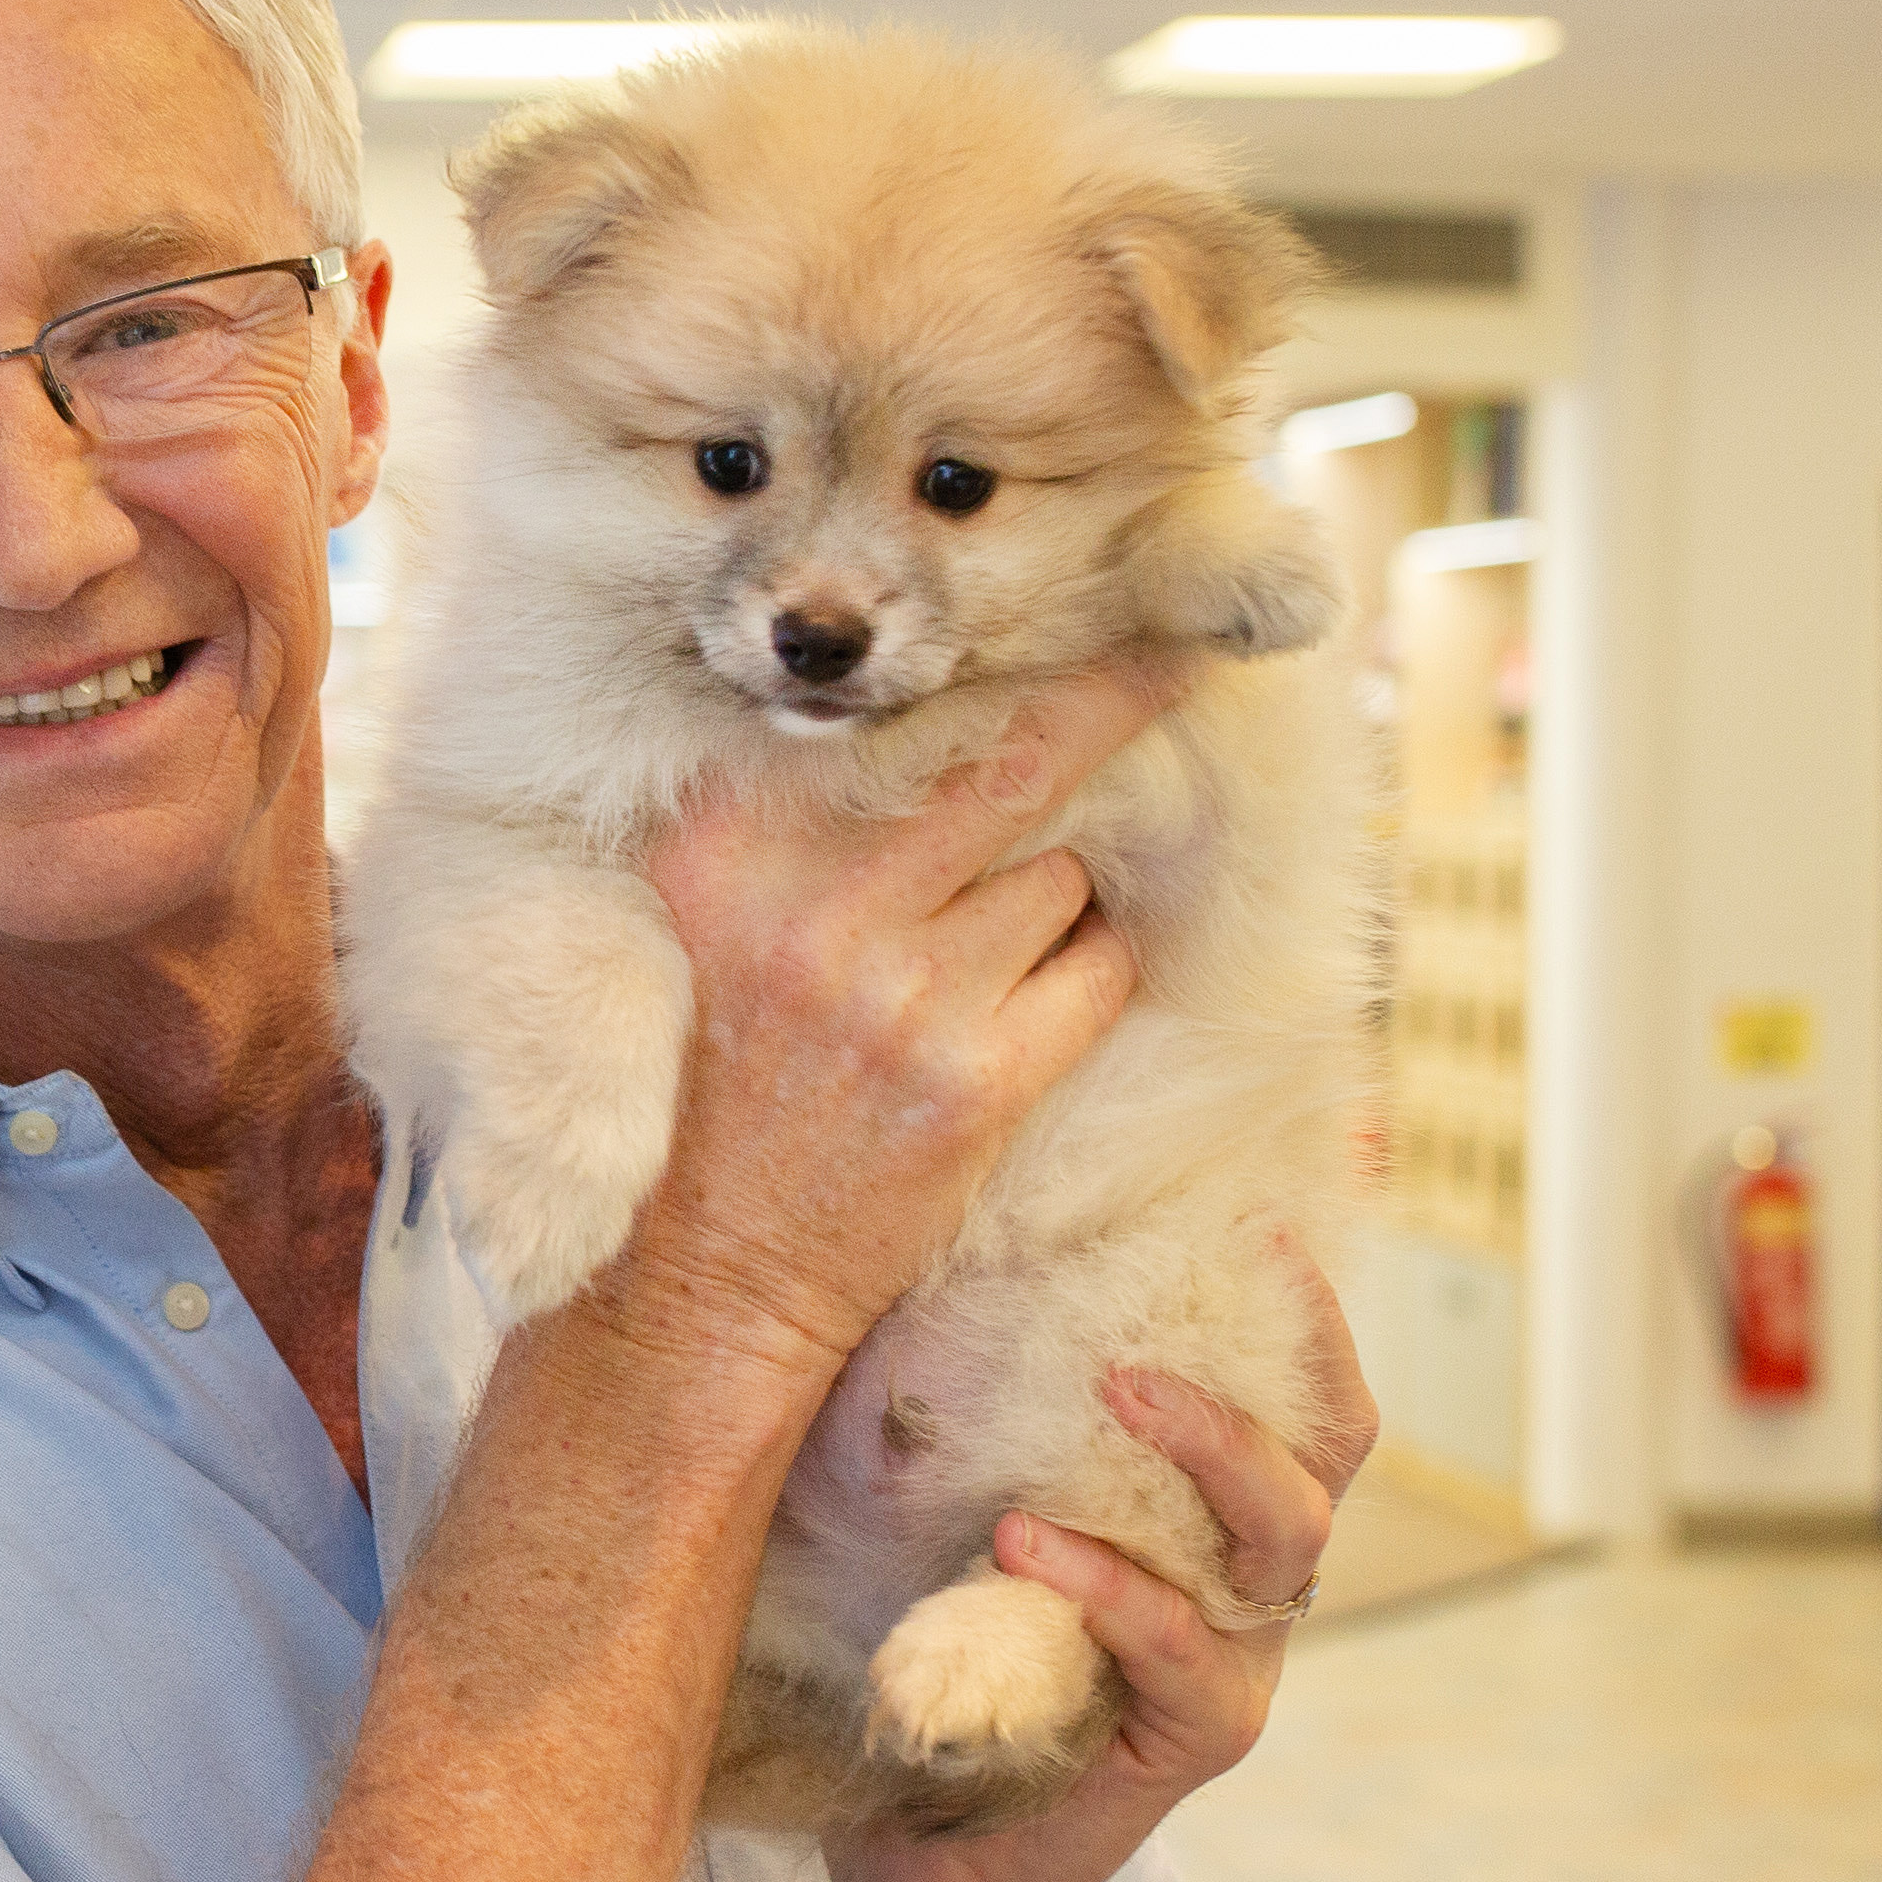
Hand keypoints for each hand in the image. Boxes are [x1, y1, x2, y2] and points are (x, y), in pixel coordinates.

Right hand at [602, 654, 1192, 1380]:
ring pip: (1062, 875)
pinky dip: (1091, 970)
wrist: (701, 1277)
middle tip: (1182, 651)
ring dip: (1066, 894)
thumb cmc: (709, 1090)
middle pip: (1014, 761)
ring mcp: (903, 991)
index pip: (888, 715)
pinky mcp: (977, 1078)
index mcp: (729, 845)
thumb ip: (776, 822)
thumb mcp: (699, 925)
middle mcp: (815, 901)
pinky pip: (1095, 973)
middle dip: (1114, 699)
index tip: (1064, 604)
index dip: (994, 663)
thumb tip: (921, 723)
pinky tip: (1042, 996)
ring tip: (1008, 937)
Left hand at [830, 1241, 1377, 1881]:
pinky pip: (1181, 1652)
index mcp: (1205, 1515)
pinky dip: (1112, 1587)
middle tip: (1159, 1295)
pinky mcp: (1186, 1743)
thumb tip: (908, 1247)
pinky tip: (1027, 1542)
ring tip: (1115, 1386)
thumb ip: (953, 1405)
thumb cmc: (929, 1650)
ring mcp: (1229, 1665)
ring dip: (1209, 1450)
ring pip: (1280, 1543)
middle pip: (1325, 1452)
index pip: (1300, 1394)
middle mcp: (1244, 1583)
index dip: (1299, 1307)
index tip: (1249, 1211)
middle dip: (1259, 1360)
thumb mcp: (939, 1504)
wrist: (911, 1852)